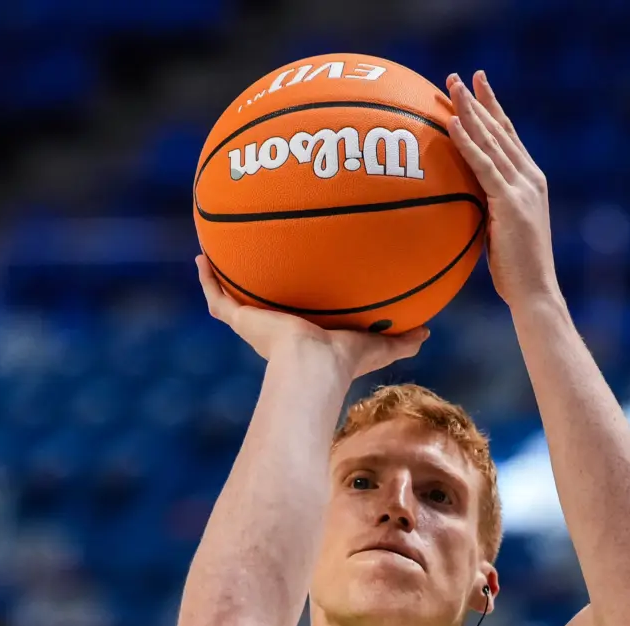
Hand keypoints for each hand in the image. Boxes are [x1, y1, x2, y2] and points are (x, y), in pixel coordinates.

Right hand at [196, 255, 425, 375]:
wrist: (312, 367)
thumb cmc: (344, 361)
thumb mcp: (377, 344)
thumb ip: (400, 340)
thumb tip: (428, 333)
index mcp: (301, 336)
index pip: (295, 320)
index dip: (293, 304)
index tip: (294, 285)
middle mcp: (274, 331)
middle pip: (260, 308)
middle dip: (256, 290)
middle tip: (255, 266)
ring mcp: (254, 326)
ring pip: (232, 300)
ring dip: (222, 280)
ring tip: (214, 254)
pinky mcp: (240, 321)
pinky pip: (217, 298)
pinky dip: (208, 279)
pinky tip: (201, 257)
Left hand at [446, 71, 560, 312]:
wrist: (535, 292)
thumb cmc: (517, 271)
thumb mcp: (501, 231)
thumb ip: (489, 208)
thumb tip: (465, 200)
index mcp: (531, 182)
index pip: (509, 138)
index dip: (493, 110)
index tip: (478, 87)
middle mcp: (531, 178)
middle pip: (501, 130)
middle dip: (479, 101)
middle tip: (459, 77)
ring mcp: (523, 188)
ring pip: (492, 141)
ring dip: (470, 111)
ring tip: (451, 88)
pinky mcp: (510, 203)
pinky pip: (484, 166)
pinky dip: (468, 143)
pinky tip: (452, 124)